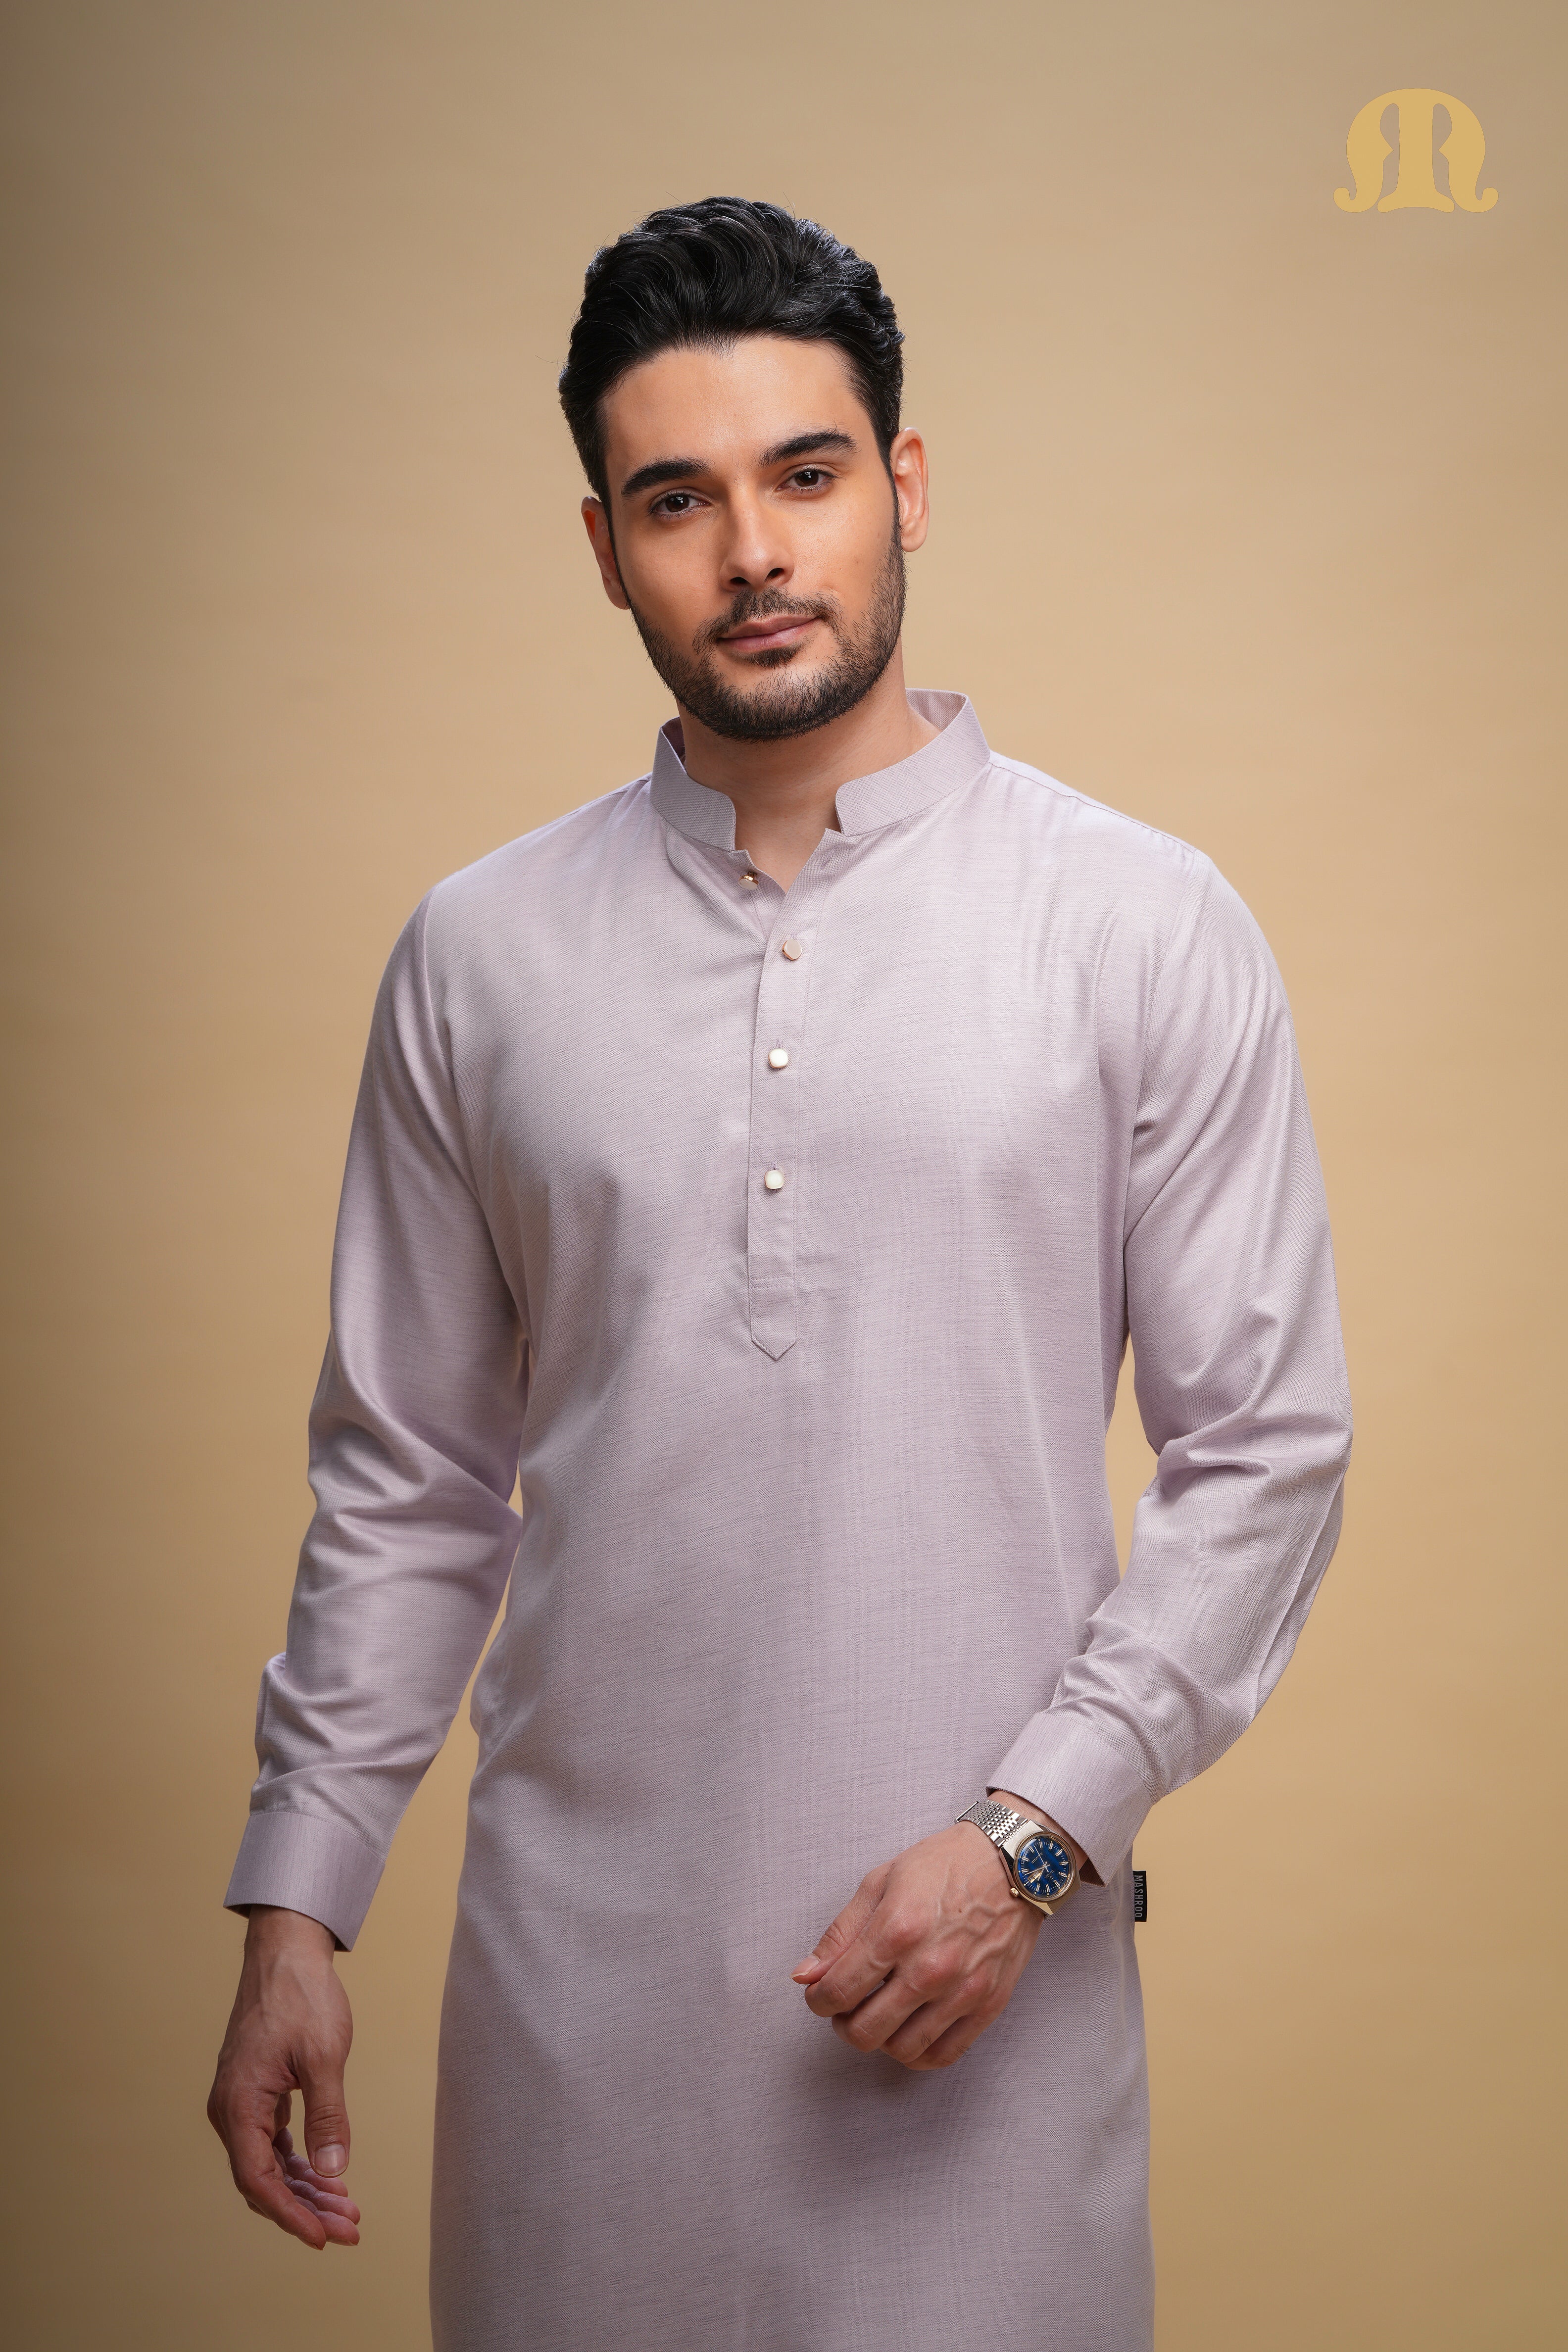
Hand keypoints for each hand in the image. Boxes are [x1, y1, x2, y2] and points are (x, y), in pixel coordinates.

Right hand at [207, 1906, 360, 2248]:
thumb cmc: (303, 1996)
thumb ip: (328, 2116)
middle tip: (350, 2228)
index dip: (290, 2215)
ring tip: (347, 2209)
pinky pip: (271, 2143)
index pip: (258, 2181)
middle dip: (306, 2208)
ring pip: (269, 2164)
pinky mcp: (255, 2093)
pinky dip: (299, 2162)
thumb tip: (334, 2172)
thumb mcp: (324, 2056)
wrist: (286, 1952)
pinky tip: (328, 2175)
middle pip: (263, 2180)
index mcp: (238, 2104)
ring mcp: (240, 2102)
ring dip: (306, 2188)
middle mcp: (230, 2110)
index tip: (323, 2238)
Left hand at [792, 1796, 1080, 2071]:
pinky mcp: (988, 2005)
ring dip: (880, 2039)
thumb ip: (841, 1933)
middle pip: (865, 2031)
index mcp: (897, 1930)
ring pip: (901, 2050)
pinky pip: (944, 2055)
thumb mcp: (881, 1881)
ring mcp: (962, 1991)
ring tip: (879, 2014)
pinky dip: (919, 2054)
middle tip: (846, 2007)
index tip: (819, 1994)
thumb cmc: (946, 1864)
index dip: (818, 1999)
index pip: (838, 1991)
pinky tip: (910, 2030)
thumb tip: (806, 1975)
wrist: (1012, 1862)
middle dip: (843, 2024)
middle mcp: (929, 1967)